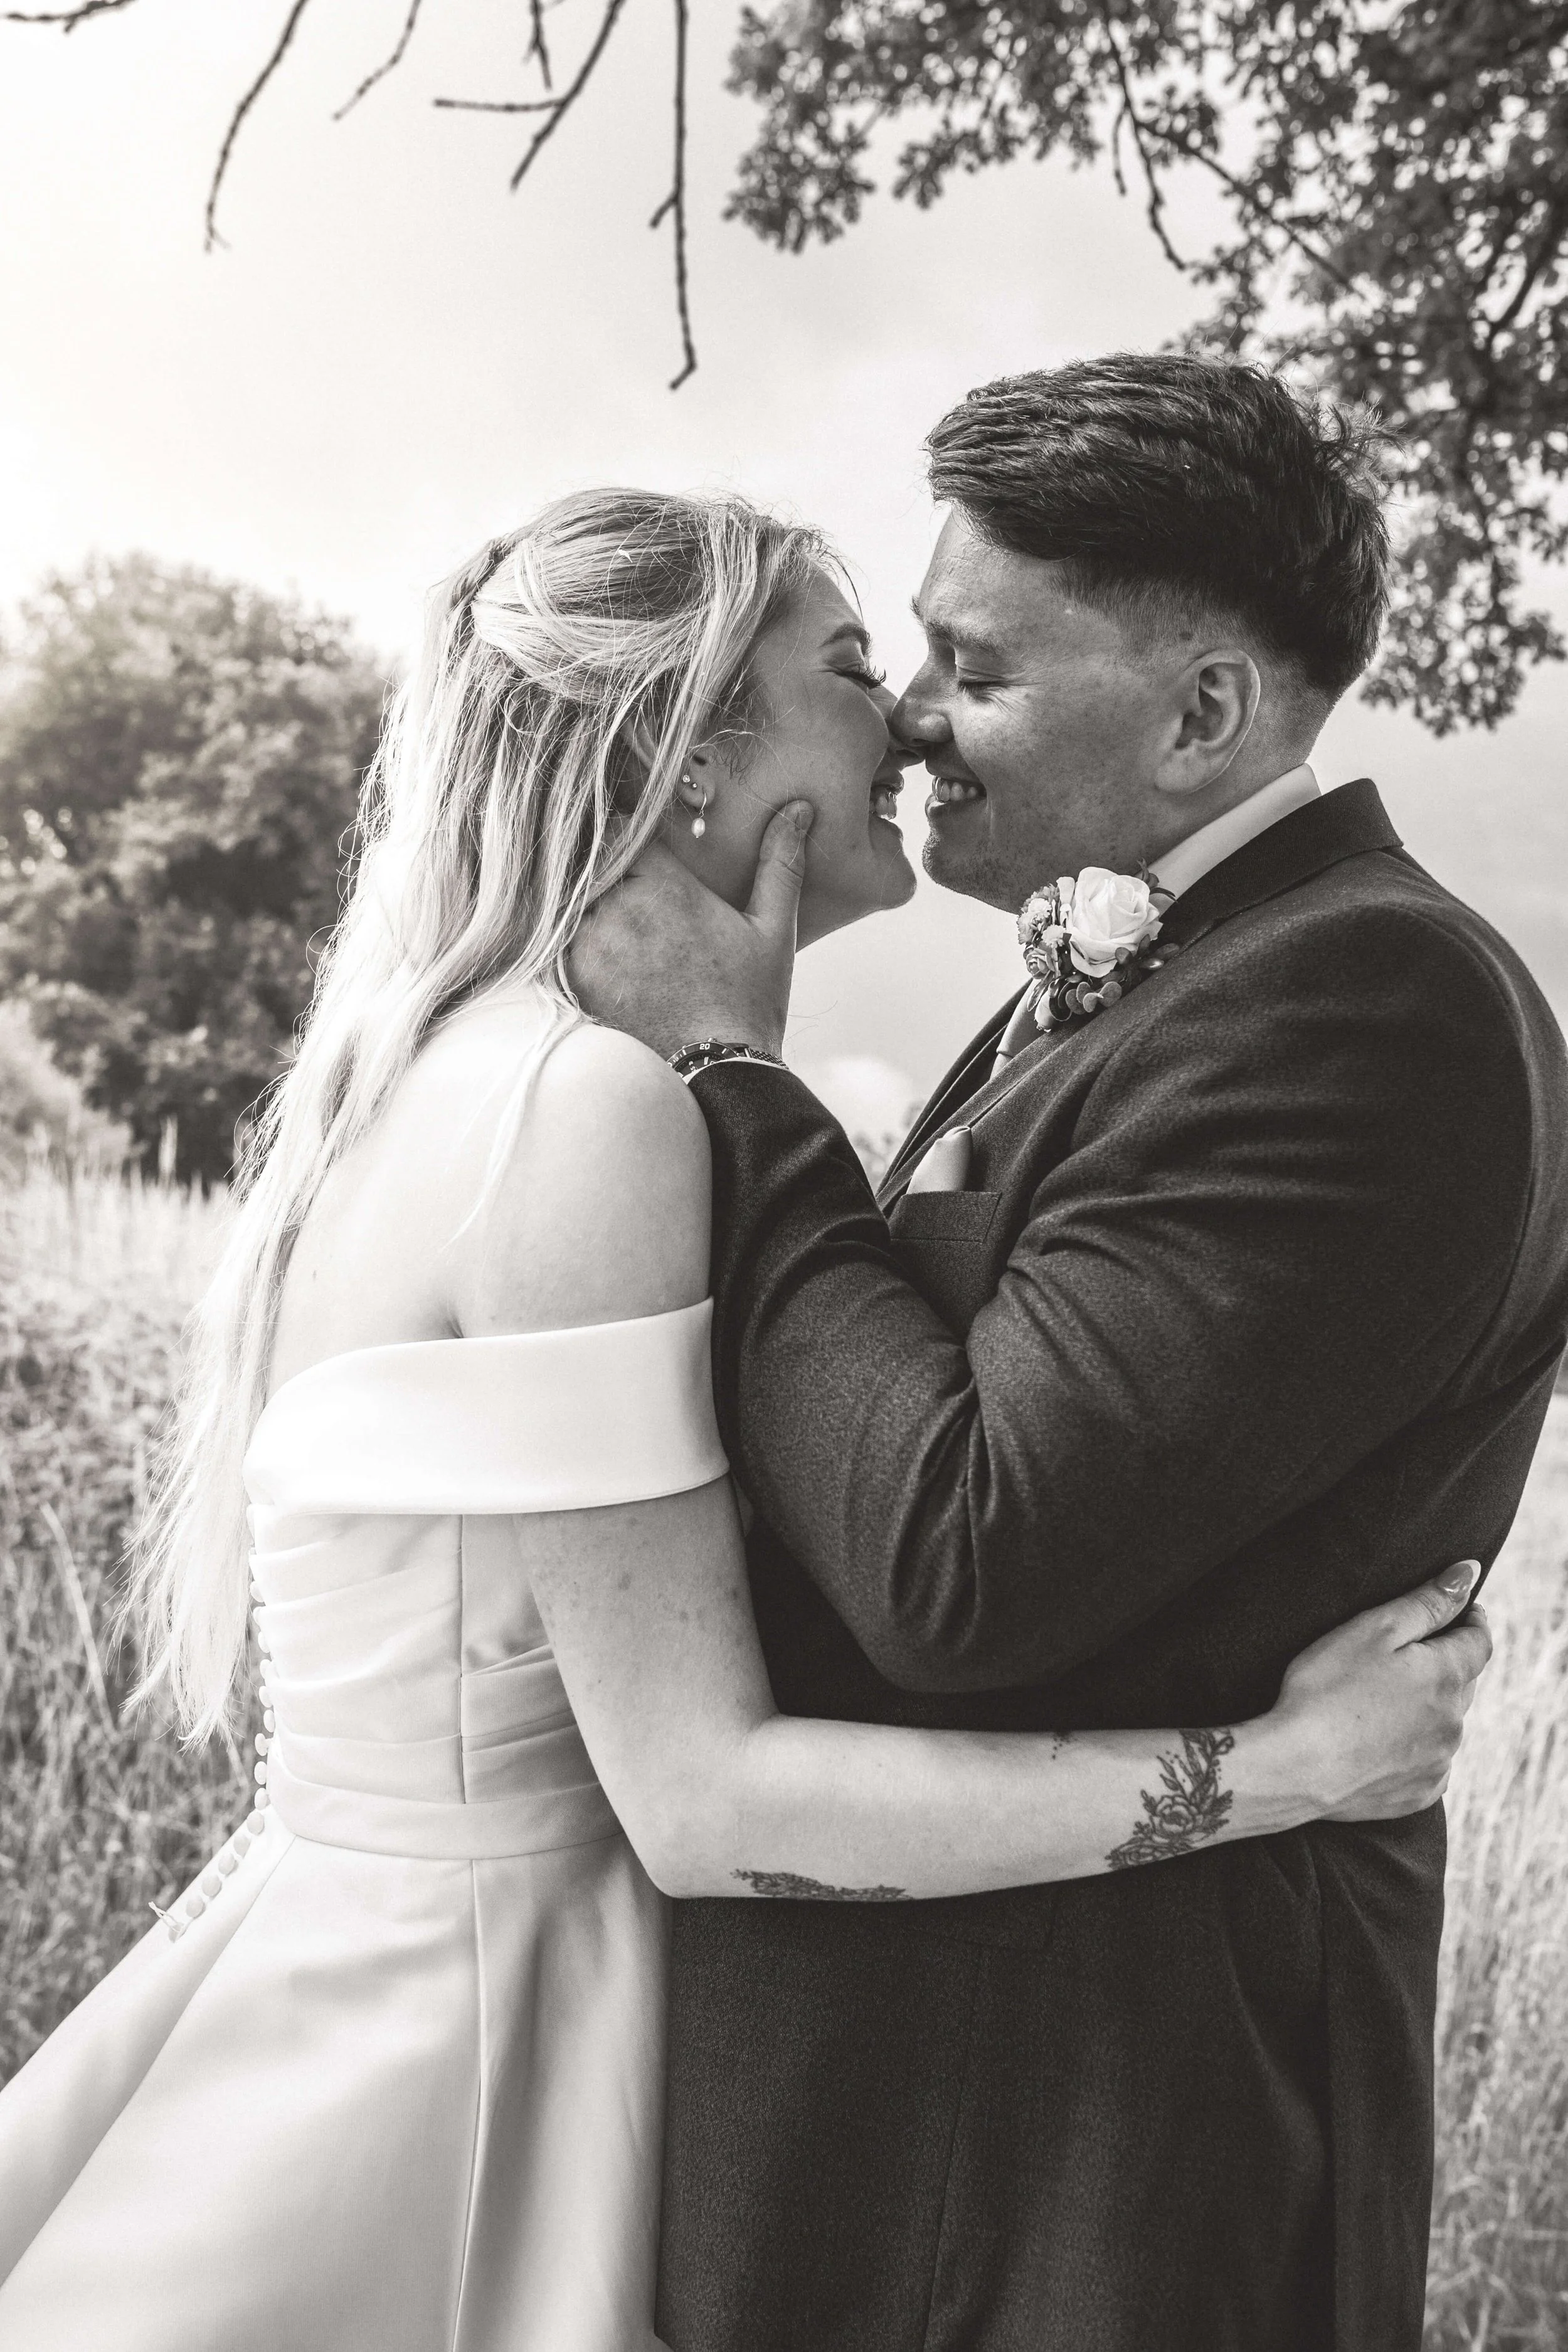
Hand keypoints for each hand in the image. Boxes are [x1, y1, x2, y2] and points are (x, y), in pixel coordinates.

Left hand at [569, 803, 813, 1058]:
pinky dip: (577, 941)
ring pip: (573, 902)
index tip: (641, 849)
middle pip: (594, 864)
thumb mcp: (772, 929)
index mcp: (666, 887)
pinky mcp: (577, 979)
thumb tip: (798, 810)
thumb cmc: (748, 1000)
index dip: (629, 835)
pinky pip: (562, 942)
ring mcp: (593, 945)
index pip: (624, 830)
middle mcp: (621, 909)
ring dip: (590, 906)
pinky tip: (608, 957)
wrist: (714, 1072)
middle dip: (609, 872)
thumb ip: (780, 864)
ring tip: (620, 928)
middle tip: (631, 891)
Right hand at [1269, 1560, 1492, 1821]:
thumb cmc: (1327, 1689)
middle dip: (1444, 1662)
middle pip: (1463, 1681)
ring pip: (1446, 1721)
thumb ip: (1427, 1602)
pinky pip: (1429, 1760)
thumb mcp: (1374, 1629)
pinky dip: (1414, 1746)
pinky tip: (1380, 1740)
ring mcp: (1438, 1761)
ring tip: (1383, 1698)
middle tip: (1405, 1652)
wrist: (1295, 1769)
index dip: (1469, 1619)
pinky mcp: (1419, 1791)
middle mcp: (1454, 1721)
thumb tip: (1469, 1573)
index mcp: (1446, 1676)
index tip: (1457, 1608)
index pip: (1479, 1640)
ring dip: (1429, 1705)